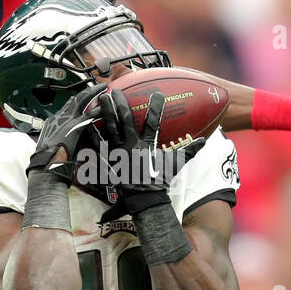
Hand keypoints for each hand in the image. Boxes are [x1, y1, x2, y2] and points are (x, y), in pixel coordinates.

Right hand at [28, 82, 103, 184]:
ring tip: (104, 89)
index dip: (77, 100)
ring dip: (94, 93)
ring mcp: (66, 120)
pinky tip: (106, 107)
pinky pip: (89, 115)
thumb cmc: (49, 162)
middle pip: (75, 100)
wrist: (44, 167)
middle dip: (87, 92)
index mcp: (53, 122)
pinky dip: (98, 110)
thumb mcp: (55, 147)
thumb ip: (63, 142)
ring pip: (82, 101)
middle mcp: (59, 117)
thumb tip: (69, 146)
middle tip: (98, 86)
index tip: (85, 96)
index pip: (67, 107)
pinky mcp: (74, 127)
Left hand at [96, 87, 203, 212]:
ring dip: (105, 112)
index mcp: (147, 145)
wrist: (145, 200)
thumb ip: (189, 151)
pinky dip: (93, 135)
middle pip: (125, 120)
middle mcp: (131, 146)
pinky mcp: (110, 160)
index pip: (153, 123)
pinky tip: (86, 123)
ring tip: (101, 98)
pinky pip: (99, 146)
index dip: (156, 107)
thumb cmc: (160, 181)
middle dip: (121, 103)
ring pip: (110, 128)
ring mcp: (119, 153)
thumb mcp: (176, 165)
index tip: (157, 93)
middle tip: (116, 90)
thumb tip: (204, 141)